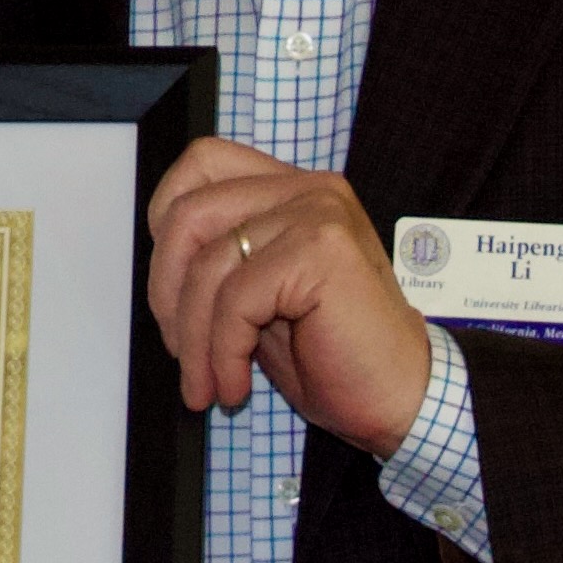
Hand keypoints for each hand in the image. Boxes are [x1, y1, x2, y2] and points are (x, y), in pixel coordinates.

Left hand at [146, 138, 432, 449]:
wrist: (402, 399)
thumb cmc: (335, 357)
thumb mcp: (261, 299)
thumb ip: (220, 262)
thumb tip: (159, 265)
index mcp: (293, 190)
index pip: (202, 163)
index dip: (166, 219)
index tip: (169, 290)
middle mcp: (309, 189)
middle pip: (189, 213)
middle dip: (167, 293)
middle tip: (179, 352)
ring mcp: (319, 212)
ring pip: (208, 265)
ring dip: (194, 339)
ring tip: (206, 385)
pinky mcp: (322, 249)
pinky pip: (236, 299)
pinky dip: (222, 352)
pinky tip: (236, 385)